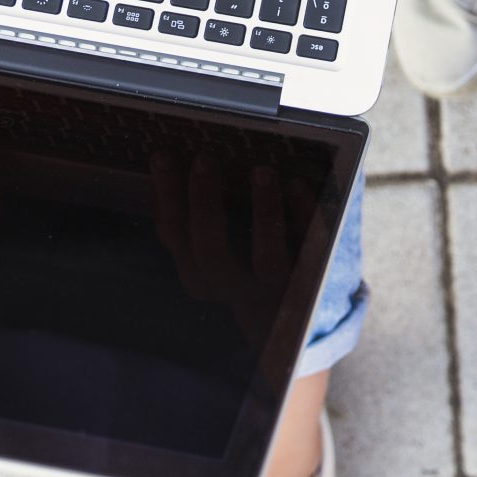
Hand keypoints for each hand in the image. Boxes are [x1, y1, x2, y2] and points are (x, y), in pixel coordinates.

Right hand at [150, 151, 310, 348]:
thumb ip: (204, 219)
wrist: (294, 322)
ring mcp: (275, 291)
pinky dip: (304, 215)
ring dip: (263, 212)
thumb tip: (192, 159)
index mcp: (201, 276)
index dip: (166, 197)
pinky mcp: (314, 281)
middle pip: (211, 253)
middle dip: (203, 203)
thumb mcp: (219, 253)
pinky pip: (312, 251)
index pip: (174, 238)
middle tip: (205, 158)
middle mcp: (234, 288)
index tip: (162, 155)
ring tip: (263, 169)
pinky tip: (297, 183)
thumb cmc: (248, 266)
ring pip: (267, 259)